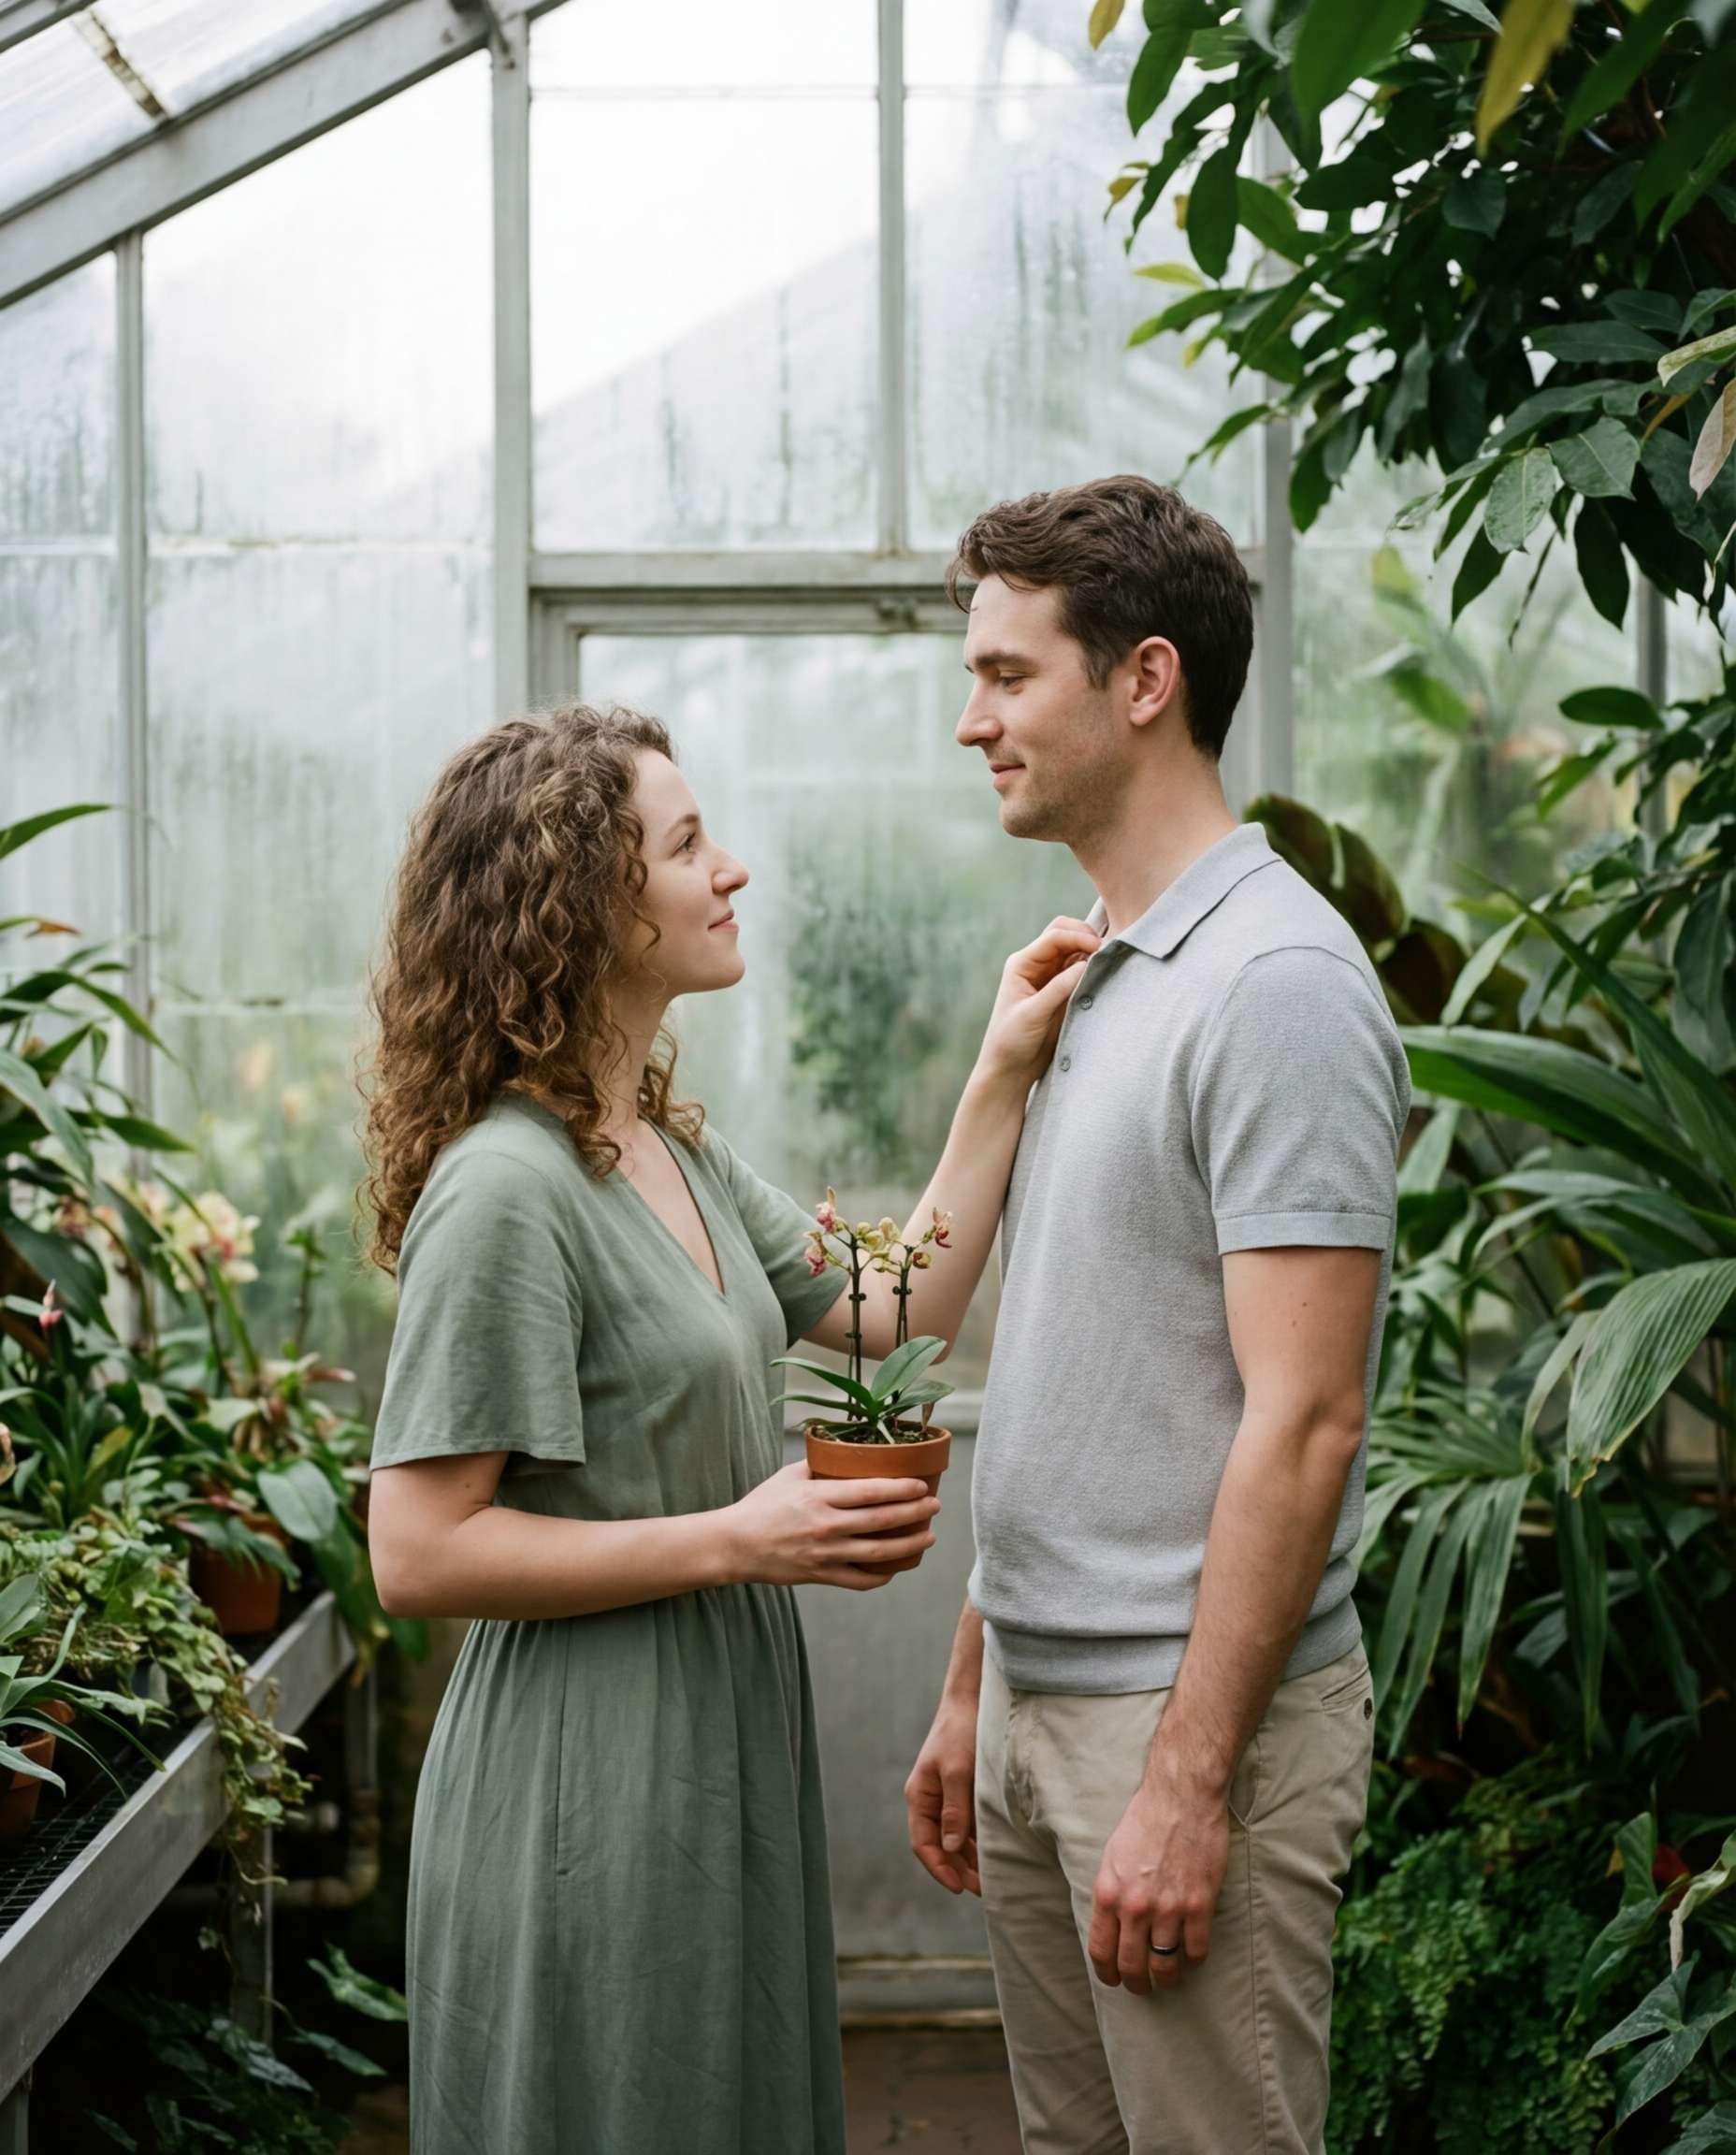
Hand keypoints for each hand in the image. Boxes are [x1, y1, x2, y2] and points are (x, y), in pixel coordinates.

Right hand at [726, 1462, 937, 1591]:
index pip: (871, 1491)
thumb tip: (850, 1453)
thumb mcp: (789, 1475)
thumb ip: (821, 1465)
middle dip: (915, 1513)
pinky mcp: (821, 1575)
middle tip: (934, 1506)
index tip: (922, 1485)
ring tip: (929, 1536)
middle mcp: (826, 1526)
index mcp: (819, 1496)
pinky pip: (860, 1580)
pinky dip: (882, 1575)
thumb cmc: (762, 1505)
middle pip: (883, 1520)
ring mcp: (825, 1554)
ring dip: (910, 1545)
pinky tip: (896, 1566)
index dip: (902, 1489)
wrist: (735, 1544)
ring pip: (879, 1552)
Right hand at [905, 1697, 980, 1894]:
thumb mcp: (958, 1771)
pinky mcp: (964, 1792)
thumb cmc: (961, 1732)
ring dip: (969, 1858)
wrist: (973, 1701)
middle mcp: (931, 1800)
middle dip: (957, 1869)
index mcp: (920, 1796)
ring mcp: (947, 1797)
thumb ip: (954, 1809)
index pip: (923, 1843)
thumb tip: (950, 1847)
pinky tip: (994, 1851)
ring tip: (990, 1877)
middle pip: (940, 1845)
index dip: (939, 1868)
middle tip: (982, 1889)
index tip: (958, 1888)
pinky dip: (978, 1840)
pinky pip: (968, 1824)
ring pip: (955, 1838)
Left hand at [976, 917, 1099, 1089]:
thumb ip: (1058, 989)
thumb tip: (1087, 964)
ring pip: (1074, 950)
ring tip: (1108, 961)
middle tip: (1105, 951)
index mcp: (1022, 964)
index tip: (1099, 948)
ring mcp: (1049, 976)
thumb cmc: (1011, 1041)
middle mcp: (1036, 965)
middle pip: (1064, 934)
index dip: (1078, 937)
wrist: (1010, 1068)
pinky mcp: (1061, 991)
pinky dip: (1092, 967)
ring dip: (1090, 951)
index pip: (1054, 937)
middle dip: (1085, 936)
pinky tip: (1102, 973)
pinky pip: (1080, 969)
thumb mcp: (1033, 1014)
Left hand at [1087, 1780, 1228, 1994]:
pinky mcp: (1199, 1905)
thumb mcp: (1112, 1856)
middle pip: (1133, 1967)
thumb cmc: (1144, 1821)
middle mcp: (1135, 1907)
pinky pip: (1196, 1952)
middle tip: (1143, 1987)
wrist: (1181, 1797)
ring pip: (1166, 1967)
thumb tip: (1112, 1926)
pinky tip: (1191, 1955)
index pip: (1102, 1951)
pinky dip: (1194, 1960)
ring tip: (1169, 1977)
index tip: (1114, 1981)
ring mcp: (1169, 1908)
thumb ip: (1111, 1893)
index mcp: (1109, 1893)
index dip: (1107, 1974)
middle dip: (1137, 1985)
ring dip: (1167, 1978)